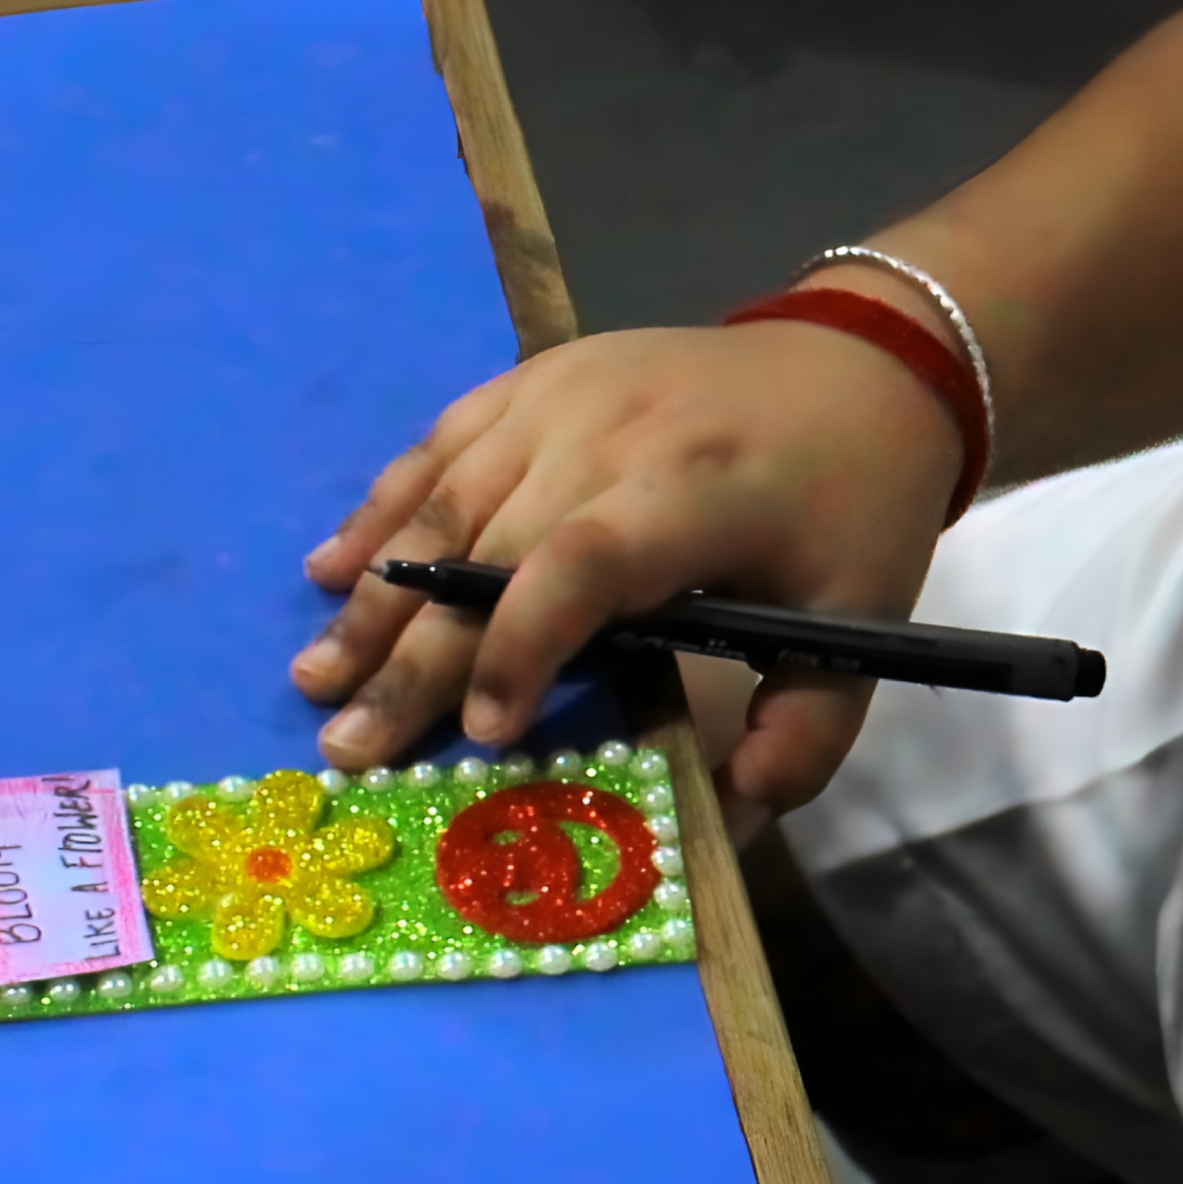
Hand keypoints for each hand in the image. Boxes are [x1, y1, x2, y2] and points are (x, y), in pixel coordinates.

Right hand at [288, 315, 967, 803]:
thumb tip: (726, 824)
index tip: (484, 733)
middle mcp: (615, 432)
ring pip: (445, 498)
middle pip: (488, 544)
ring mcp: (565, 395)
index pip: (583, 565)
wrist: (865, 359)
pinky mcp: (538, 376)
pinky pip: (443, 443)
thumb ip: (801, 735)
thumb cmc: (856, 504)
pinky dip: (381, 508)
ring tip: (317, 675)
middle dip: (412, 653)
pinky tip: (328, 568)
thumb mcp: (859, 623)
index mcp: (699, 492)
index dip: (521, 646)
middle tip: (346, 743)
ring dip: (373, 591)